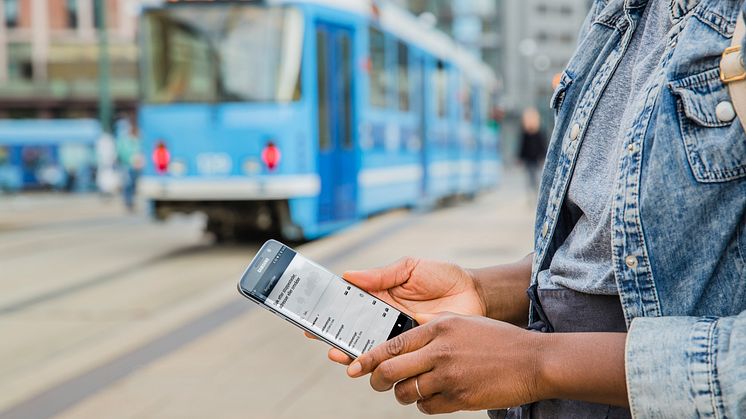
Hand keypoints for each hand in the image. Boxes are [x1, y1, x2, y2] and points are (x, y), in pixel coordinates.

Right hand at [309, 258, 485, 363]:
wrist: (476, 295)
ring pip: (369, 346)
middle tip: (317, 336)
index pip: (350, 302)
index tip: (312, 312)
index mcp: (381, 295)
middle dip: (334, 332)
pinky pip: (392, 358)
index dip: (331, 307)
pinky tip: (365, 363)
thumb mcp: (411, 267)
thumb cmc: (445, 276)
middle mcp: (385, 317)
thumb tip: (349, 275)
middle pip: (353, 327)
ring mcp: (398, 334)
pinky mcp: (413, 348)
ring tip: (337, 353)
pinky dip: (378, 362)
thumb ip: (382, 274)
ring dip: (351, 350)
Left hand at [346, 312, 542, 413]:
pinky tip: (433, 397)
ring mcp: (449, 376)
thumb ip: (432, 324)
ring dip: (402, 394)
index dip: (368, 358)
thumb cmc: (498, 339)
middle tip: (377, 383)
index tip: (354, 366)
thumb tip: (405, 331)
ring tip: (411, 389)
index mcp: (438, 327)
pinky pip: (426, 407)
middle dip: (377, 381)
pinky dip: (423, 404)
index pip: (391, 344)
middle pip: (390, 371)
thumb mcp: (463, 320)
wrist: (532, 361)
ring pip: (406, 392)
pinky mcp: (459, 398)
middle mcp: (440, 350)